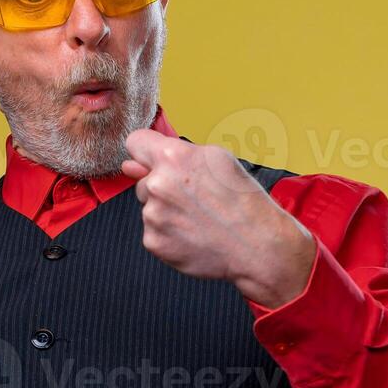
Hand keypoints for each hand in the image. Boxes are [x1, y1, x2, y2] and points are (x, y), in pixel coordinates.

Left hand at [121, 130, 315, 309]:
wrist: (257, 245)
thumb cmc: (242, 200)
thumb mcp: (218, 160)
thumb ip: (172, 156)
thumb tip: (130, 165)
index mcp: (172, 156)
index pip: (134, 142)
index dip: (146, 153)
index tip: (157, 163)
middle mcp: (157, 184)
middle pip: (143, 180)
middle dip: (162, 187)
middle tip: (196, 200)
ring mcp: (153, 215)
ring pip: (148, 207)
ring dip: (166, 211)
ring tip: (198, 219)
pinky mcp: (153, 241)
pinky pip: (153, 231)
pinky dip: (169, 234)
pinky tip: (193, 235)